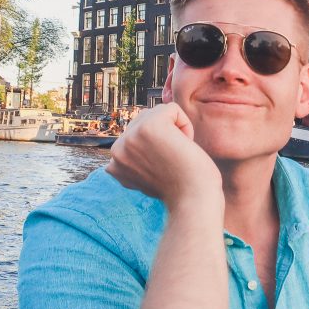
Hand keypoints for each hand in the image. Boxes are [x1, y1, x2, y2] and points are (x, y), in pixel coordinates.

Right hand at [107, 103, 223, 212]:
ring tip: (177, 154)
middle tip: (173, 162)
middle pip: (146, 119)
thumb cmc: (182, 187)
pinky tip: (184, 147)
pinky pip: (172, 108)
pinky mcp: (149, 127)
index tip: (164, 170)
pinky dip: (186, 125)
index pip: (137, 132)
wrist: (194, 199)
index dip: (158, 147)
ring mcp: (130, 137)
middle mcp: (117, 150)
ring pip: (158, 112)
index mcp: (114, 163)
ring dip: (176, 130)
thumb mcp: (150, 173)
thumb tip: (140, 130)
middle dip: (166, 135)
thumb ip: (139, 156)